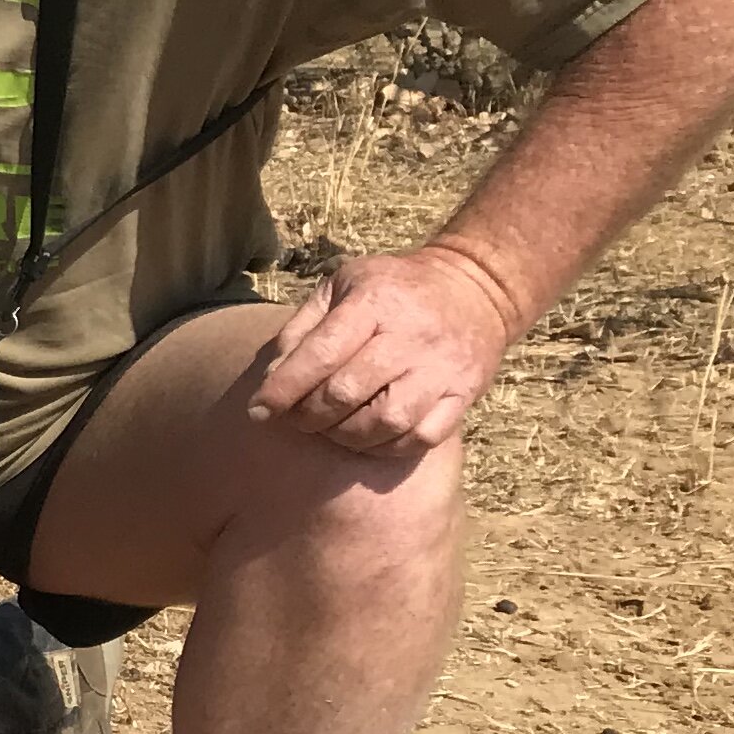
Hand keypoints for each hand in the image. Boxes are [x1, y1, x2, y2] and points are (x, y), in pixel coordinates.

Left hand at [247, 242, 519, 453]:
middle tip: (297, 419)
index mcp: (374, 303)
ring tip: (332, 429)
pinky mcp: (465, 392)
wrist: (475, 287)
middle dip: (309, 415)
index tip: (258, 411)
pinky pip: (423, 437)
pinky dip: (388, 448)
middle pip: (347, 392)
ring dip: (347, 436)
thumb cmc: (392, 289)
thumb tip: (272, 378)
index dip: (283, 388)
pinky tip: (370, 438)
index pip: (320, 354)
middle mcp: (411, 336)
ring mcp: (442, 367)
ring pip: (386, 421)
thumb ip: (301, 328)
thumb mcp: (341, 286)